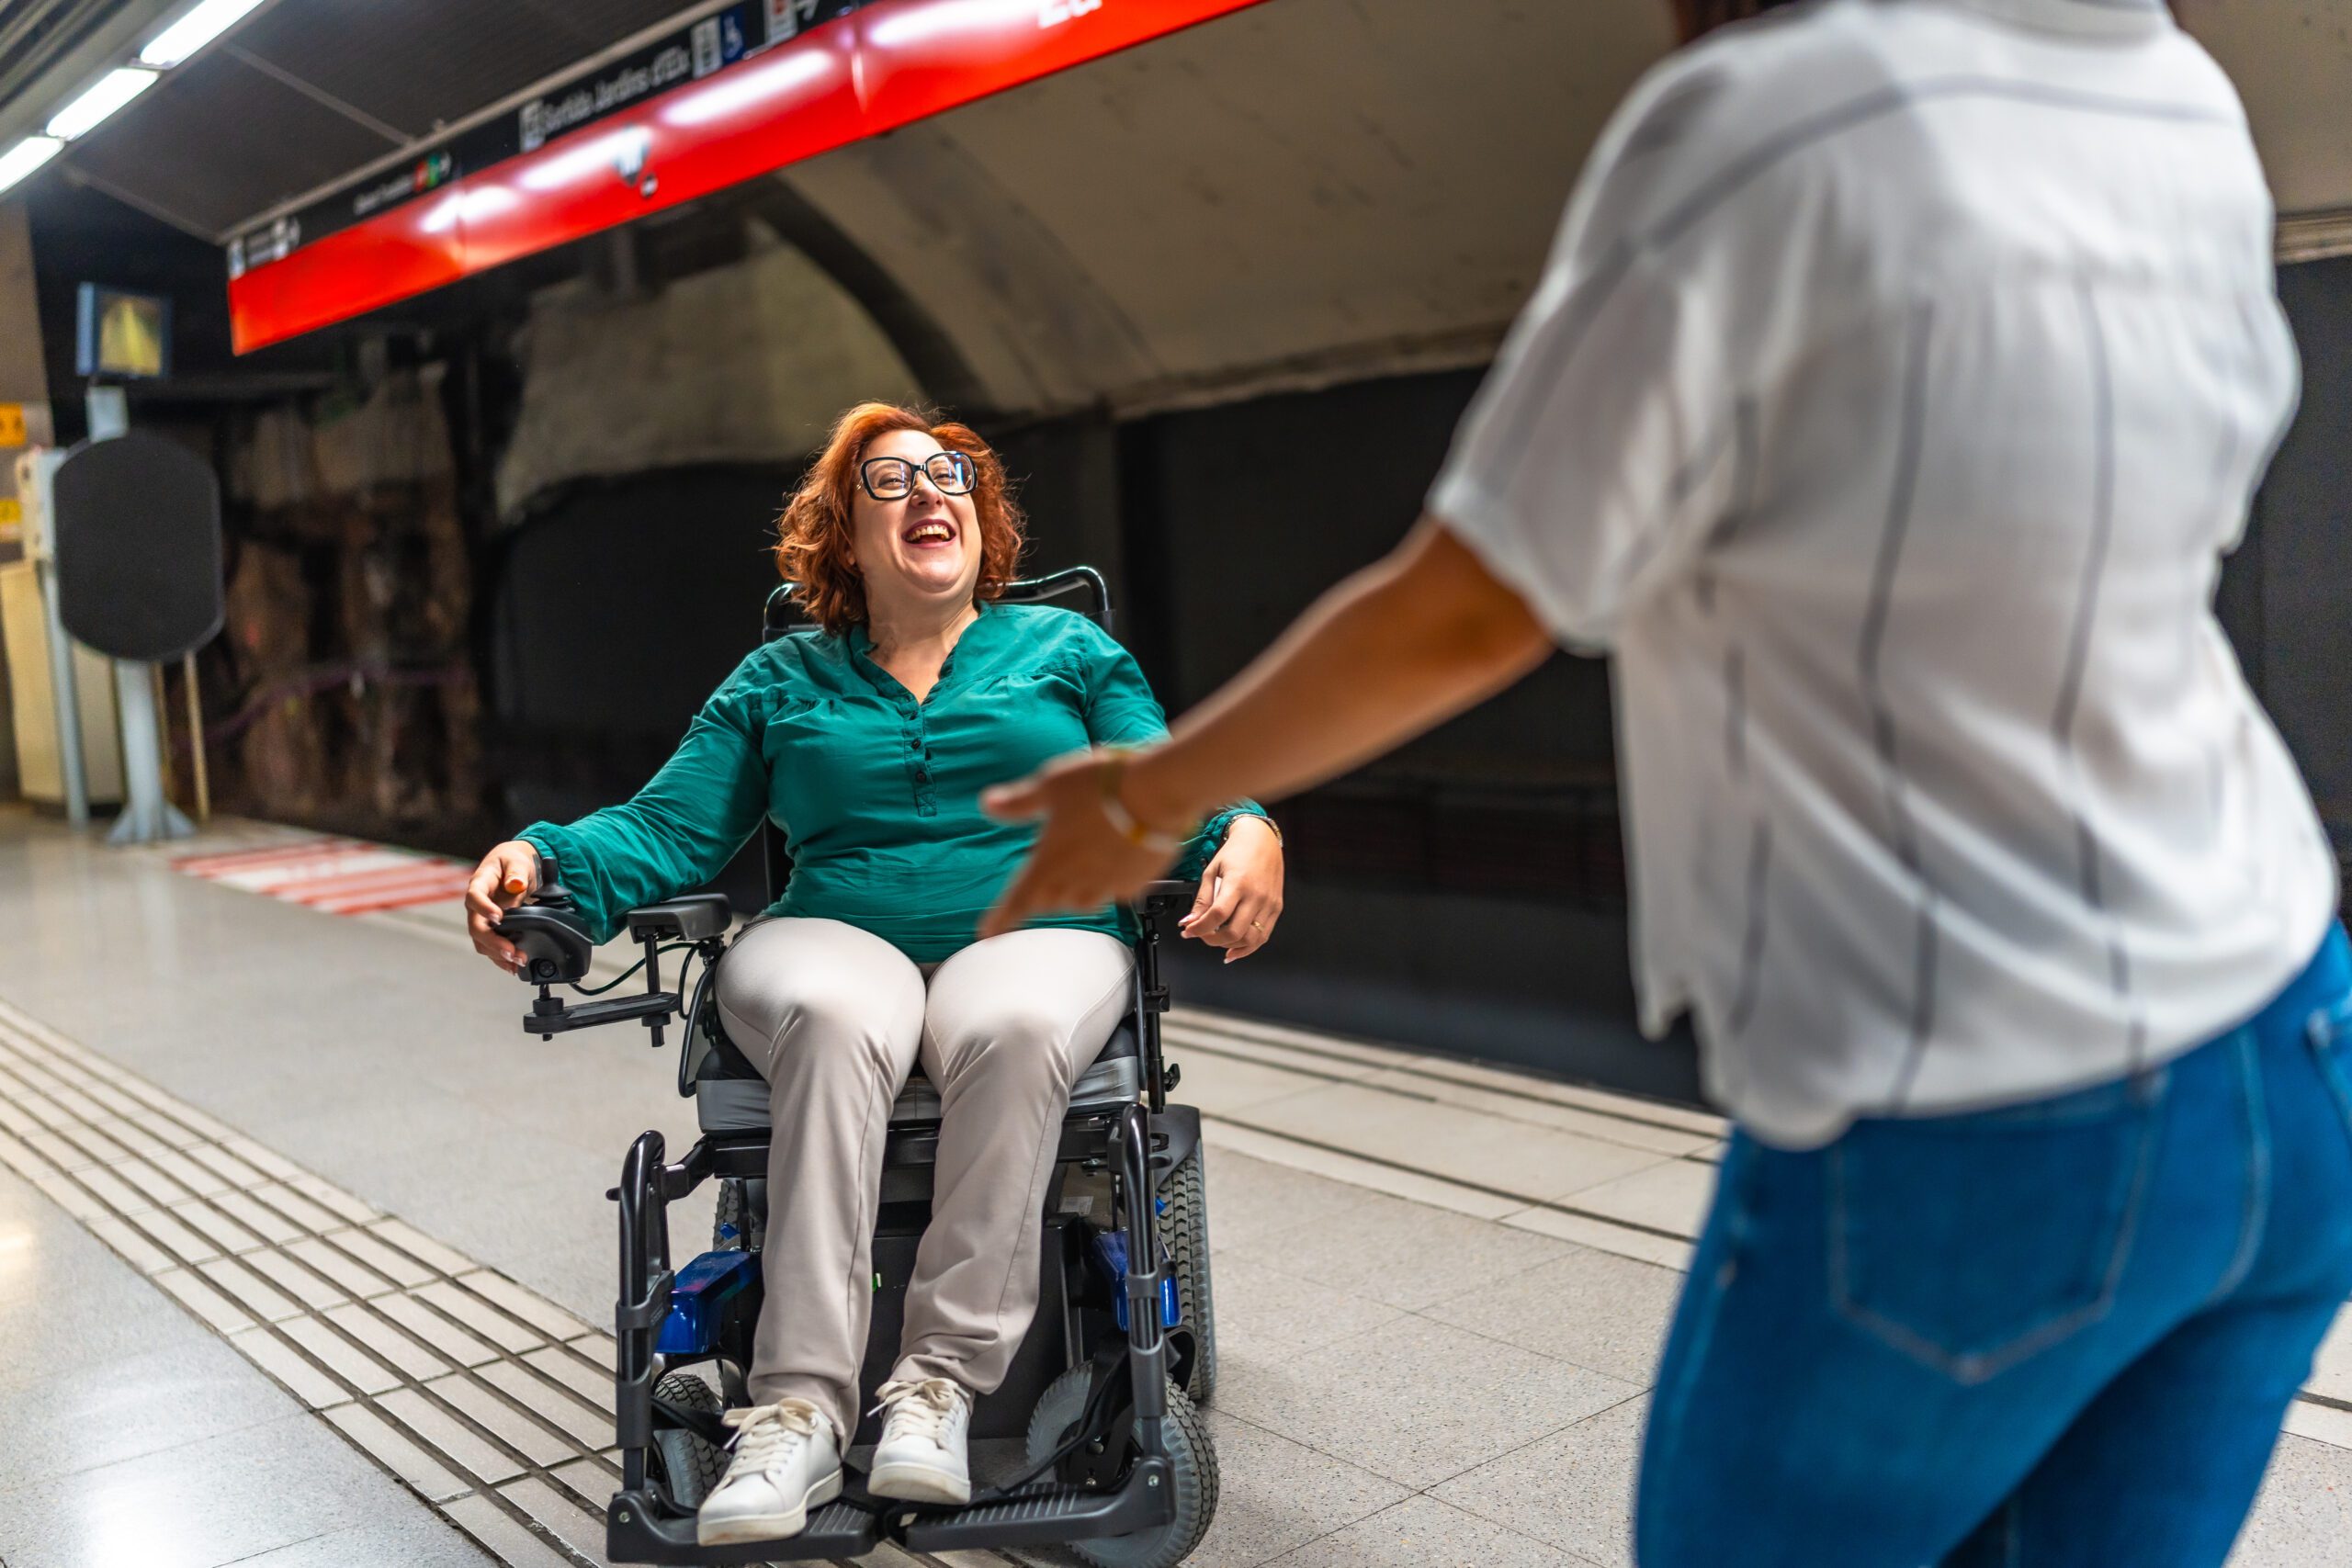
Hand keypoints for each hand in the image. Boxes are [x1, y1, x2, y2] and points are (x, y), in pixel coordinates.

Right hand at [464, 840, 540, 973]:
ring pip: (481, 940)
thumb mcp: (517, 861)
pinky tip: (513, 967)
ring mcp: (482, 918)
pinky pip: (490, 946)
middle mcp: (476, 904)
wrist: (514, 867)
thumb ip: (516, 873)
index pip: (474, 896)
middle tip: (511, 951)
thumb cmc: (513, 862)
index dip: (484, 908)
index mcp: (480, 883)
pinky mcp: (490, 929)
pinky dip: (500, 958)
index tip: (499, 918)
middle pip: (476, 926)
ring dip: (497, 953)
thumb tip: (515, 885)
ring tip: (517, 961)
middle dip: (493, 941)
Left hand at [980, 749, 1179, 937]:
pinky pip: (1114, 893)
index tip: (987, 934)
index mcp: (1048, 862)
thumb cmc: (1104, 786)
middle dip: (1040, 896)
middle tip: (1039, 883)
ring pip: (1082, 902)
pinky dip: (1107, 885)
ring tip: (1076, 871)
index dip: (1000, 920)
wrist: (1159, 793)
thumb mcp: (1052, 786)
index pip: (1017, 901)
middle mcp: (1076, 881)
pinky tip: (1111, 864)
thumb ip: (1020, 802)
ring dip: (1072, 892)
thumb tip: (988, 804)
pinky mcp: (1136, 883)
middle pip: (1050, 902)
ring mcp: (1108, 886)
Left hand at [1180, 816, 1283, 962]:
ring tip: (1216, 939)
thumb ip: (1202, 899)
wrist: (1261, 840)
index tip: (1189, 930)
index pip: (1217, 915)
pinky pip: (1263, 936)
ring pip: (1250, 939)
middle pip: (1233, 932)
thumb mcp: (1212, 871)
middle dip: (1212, 939)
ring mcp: (1269, 904)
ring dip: (1229, 945)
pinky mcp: (1276, 908)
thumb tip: (1189, 921)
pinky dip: (1247, 948)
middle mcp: (1257, 895)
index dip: (1199, 928)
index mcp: (1238, 883)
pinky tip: (1234, 950)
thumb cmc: (1237, 852)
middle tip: (1201, 934)